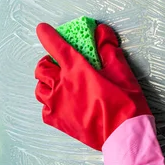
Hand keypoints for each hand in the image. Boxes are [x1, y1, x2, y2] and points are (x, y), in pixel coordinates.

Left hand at [34, 22, 151, 150]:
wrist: (123, 136)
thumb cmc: (124, 103)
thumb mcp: (121, 71)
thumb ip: (108, 49)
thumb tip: (102, 31)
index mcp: (77, 69)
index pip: (56, 46)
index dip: (47, 35)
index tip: (42, 29)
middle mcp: (61, 84)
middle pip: (42, 68)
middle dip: (48, 61)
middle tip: (60, 62)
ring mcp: (57, 104)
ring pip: (40, 88)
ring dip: (47, 82)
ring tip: (59, 83)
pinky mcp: (58, 121)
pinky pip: (45, 109)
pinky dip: (50, 103)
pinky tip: (62, 103)